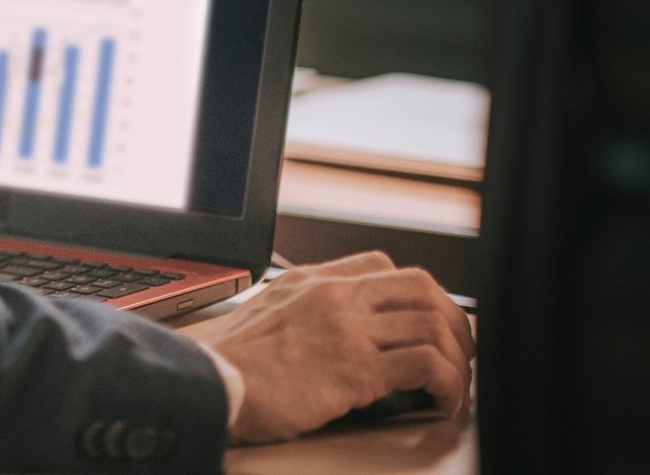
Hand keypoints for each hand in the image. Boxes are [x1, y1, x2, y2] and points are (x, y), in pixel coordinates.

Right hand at [183, 251, 472, 443]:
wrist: (208, 381)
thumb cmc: (229, 364)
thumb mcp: (264, 318)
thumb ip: (301, 315)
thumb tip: (328, 337)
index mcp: (310, 282)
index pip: (381, 266)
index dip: (416, 294)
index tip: (424, 321)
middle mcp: (333, 295)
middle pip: (421, 287)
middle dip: (452, 320)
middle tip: (459, 352)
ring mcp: (347, 327)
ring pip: (433, 324)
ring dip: (457, 358)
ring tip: (454, 385)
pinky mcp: (356, 367)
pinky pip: (427, 365)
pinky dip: (448, 384)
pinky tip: (442, 401)